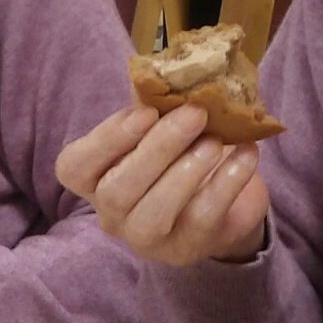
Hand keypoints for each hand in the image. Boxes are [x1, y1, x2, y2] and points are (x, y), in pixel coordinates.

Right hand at [56, 103, 270, 265]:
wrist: (223, 198)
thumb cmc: (179, 153)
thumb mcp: (161, 127)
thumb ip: (154, 106)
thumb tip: (169, 74)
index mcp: (94, 178)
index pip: (74, 167)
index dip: (106, 139)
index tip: (145, 112)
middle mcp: (112, 214)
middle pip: (117, 191)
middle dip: (157, 149)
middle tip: (194, 114)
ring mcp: (147, 238)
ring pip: (154, 212)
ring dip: (186, 171)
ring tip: (215, 139)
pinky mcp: (186, 248)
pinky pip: (203, 218)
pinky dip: (227, 182)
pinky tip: (247, 154)